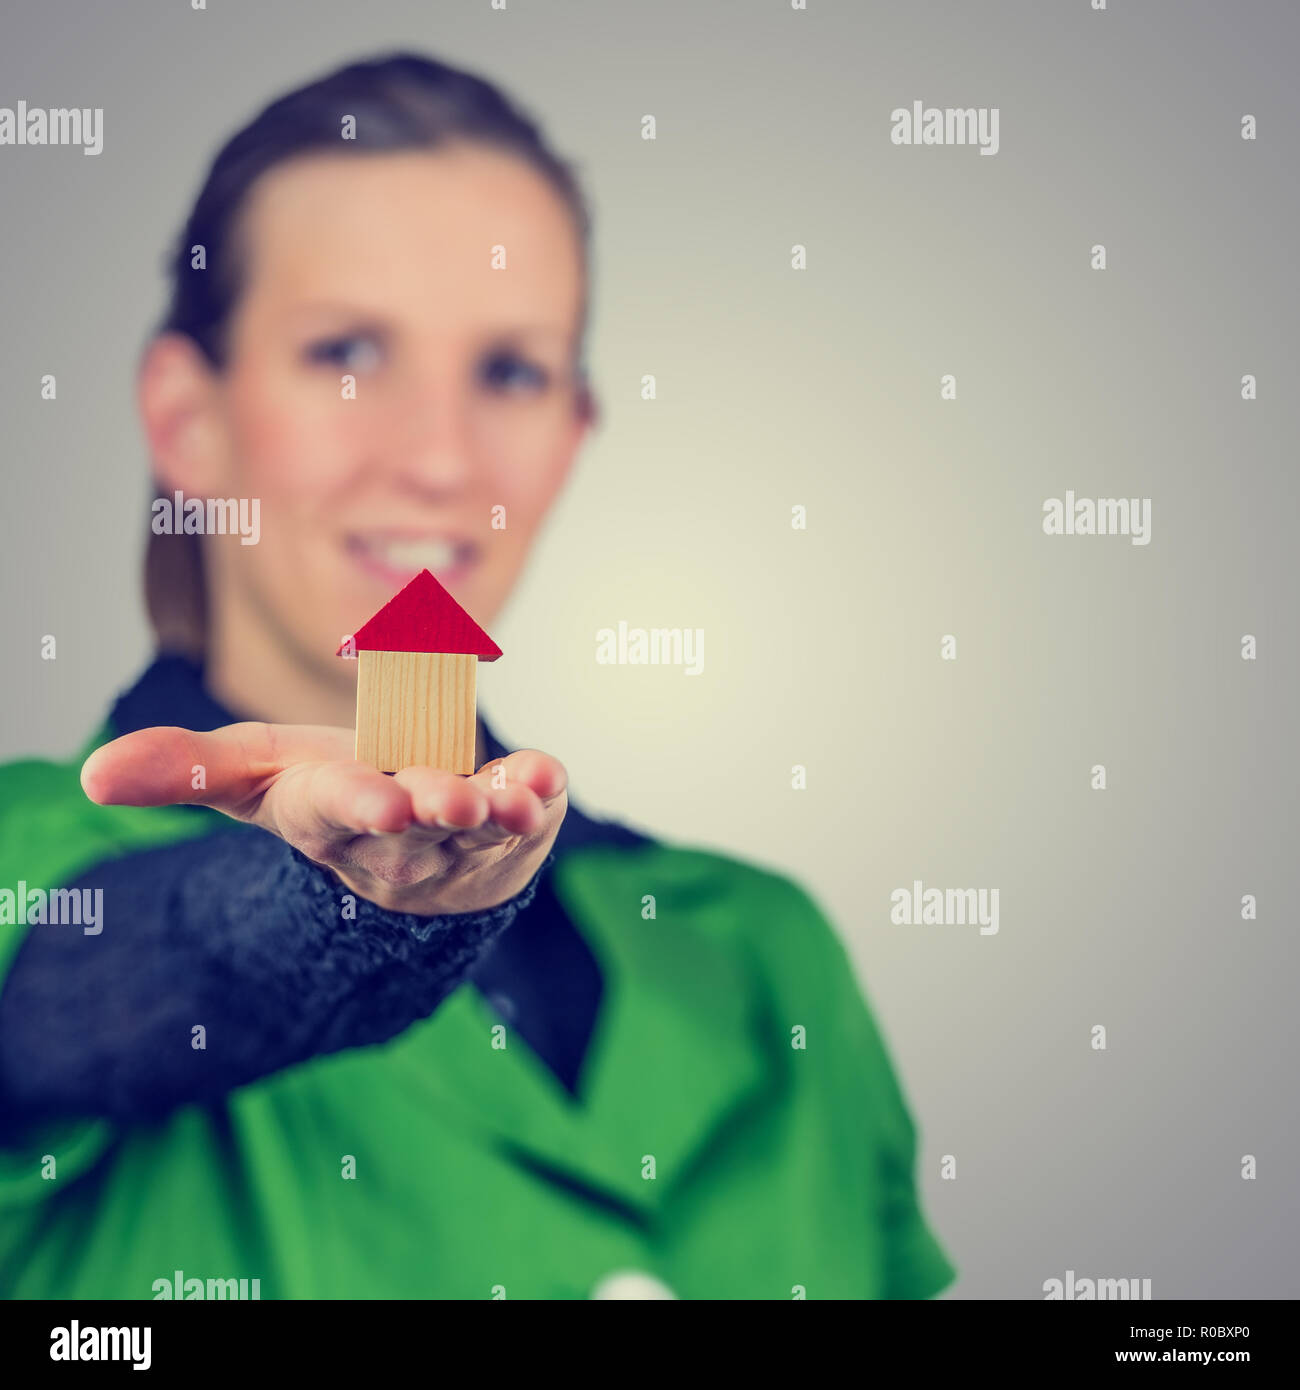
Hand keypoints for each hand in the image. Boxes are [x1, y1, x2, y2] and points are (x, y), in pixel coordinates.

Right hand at [80, 723, 566, 915]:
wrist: (408, 842)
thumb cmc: (330, 796)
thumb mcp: (253, 776)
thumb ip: (183, 769)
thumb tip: (89, 774)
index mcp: (334, 817)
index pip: (342, 814)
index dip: (359, 807)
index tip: (379, 805)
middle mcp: (404, 836)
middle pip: (420, 828)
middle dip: (435, 811)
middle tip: (452, 801)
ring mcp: (466, 835)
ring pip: (485, 830)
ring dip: (502, 814)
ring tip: (513, 801)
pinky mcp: (516, 820)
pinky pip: (536, 809)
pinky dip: (545, 792)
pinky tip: (549, 776)